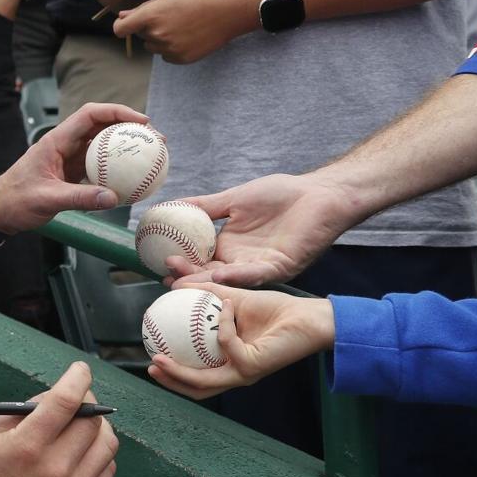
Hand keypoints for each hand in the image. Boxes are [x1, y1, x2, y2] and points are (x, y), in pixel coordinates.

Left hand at [0, 102, 146, 232]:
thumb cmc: (16, 200)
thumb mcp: (47, 199)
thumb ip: (79, 198)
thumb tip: (113, 198)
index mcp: (56, 140)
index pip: (90, 115)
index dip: (117, 112)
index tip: (142, 123)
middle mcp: (65, 145)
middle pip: (102, 127)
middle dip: (130, 128)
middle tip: (157, 140)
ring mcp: (69, 159)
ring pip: (102, 147)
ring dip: (125, 150)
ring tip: (152, 157)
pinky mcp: (71, 173)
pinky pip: (98, 167)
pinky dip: (116, 170)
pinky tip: (133, 180)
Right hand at [0, 361, 118, 476]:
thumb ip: (25, 411)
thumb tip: (56, 395)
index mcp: (28, 446)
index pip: (66, 402)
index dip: (78, 379)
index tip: (80, 371)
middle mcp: (55, 469)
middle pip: (92, 421)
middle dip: (87, 401)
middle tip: (77, 399)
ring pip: (107, 444)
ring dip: (97, 428)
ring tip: (80, 428)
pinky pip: (107, 470)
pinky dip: (98, 455)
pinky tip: (81, 454)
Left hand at [113, 0, 260, 64]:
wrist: (230, 10)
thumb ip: (143, 8)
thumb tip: (122, 16)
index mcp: (151, 16)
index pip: (121, 29)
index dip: (122, 26)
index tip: (127, 24)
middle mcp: (157, 35)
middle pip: (139, 36)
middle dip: (148, 27)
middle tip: (170, 16)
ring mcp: (169, 49)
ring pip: (153, 46)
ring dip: (160, 38)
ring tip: (182, 25)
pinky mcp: (180, 59)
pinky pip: (166, 56)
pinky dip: (172, 48)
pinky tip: (188, 35)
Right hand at [147, 285, 334, 399]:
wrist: (308, 316)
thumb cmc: (276, 309)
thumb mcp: (233, 298)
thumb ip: (206, 292)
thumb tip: (175, 284)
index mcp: (230, 362)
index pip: (198, 377)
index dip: (173, 373)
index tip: (152, 354)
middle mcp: (237, 372)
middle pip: (197, 389)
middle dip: (170, 381)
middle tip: (151, 364)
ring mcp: (245, 371)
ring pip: (205, 382)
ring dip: (179, 373)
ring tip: (160, 358)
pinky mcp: (254, 364)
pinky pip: (227, 344)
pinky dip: (222, 323)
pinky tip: (222, 305)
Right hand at [165, 173, 360, 287]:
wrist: (317, 194)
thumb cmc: (280, 194)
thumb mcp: (233, 198)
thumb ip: (204, 206)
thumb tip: (170, 204)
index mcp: (229, 246)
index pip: (200, 259)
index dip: (181, 264)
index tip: (159, 265)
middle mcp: (241, 260)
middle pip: (210, 273)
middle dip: (188, 279)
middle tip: (166, 281)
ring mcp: (259, 266)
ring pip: (229, 279)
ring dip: (207, 281)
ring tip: (184, 283)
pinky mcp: (279, 267)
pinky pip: (255, 273)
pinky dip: (238, 274)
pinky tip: (219, 272)